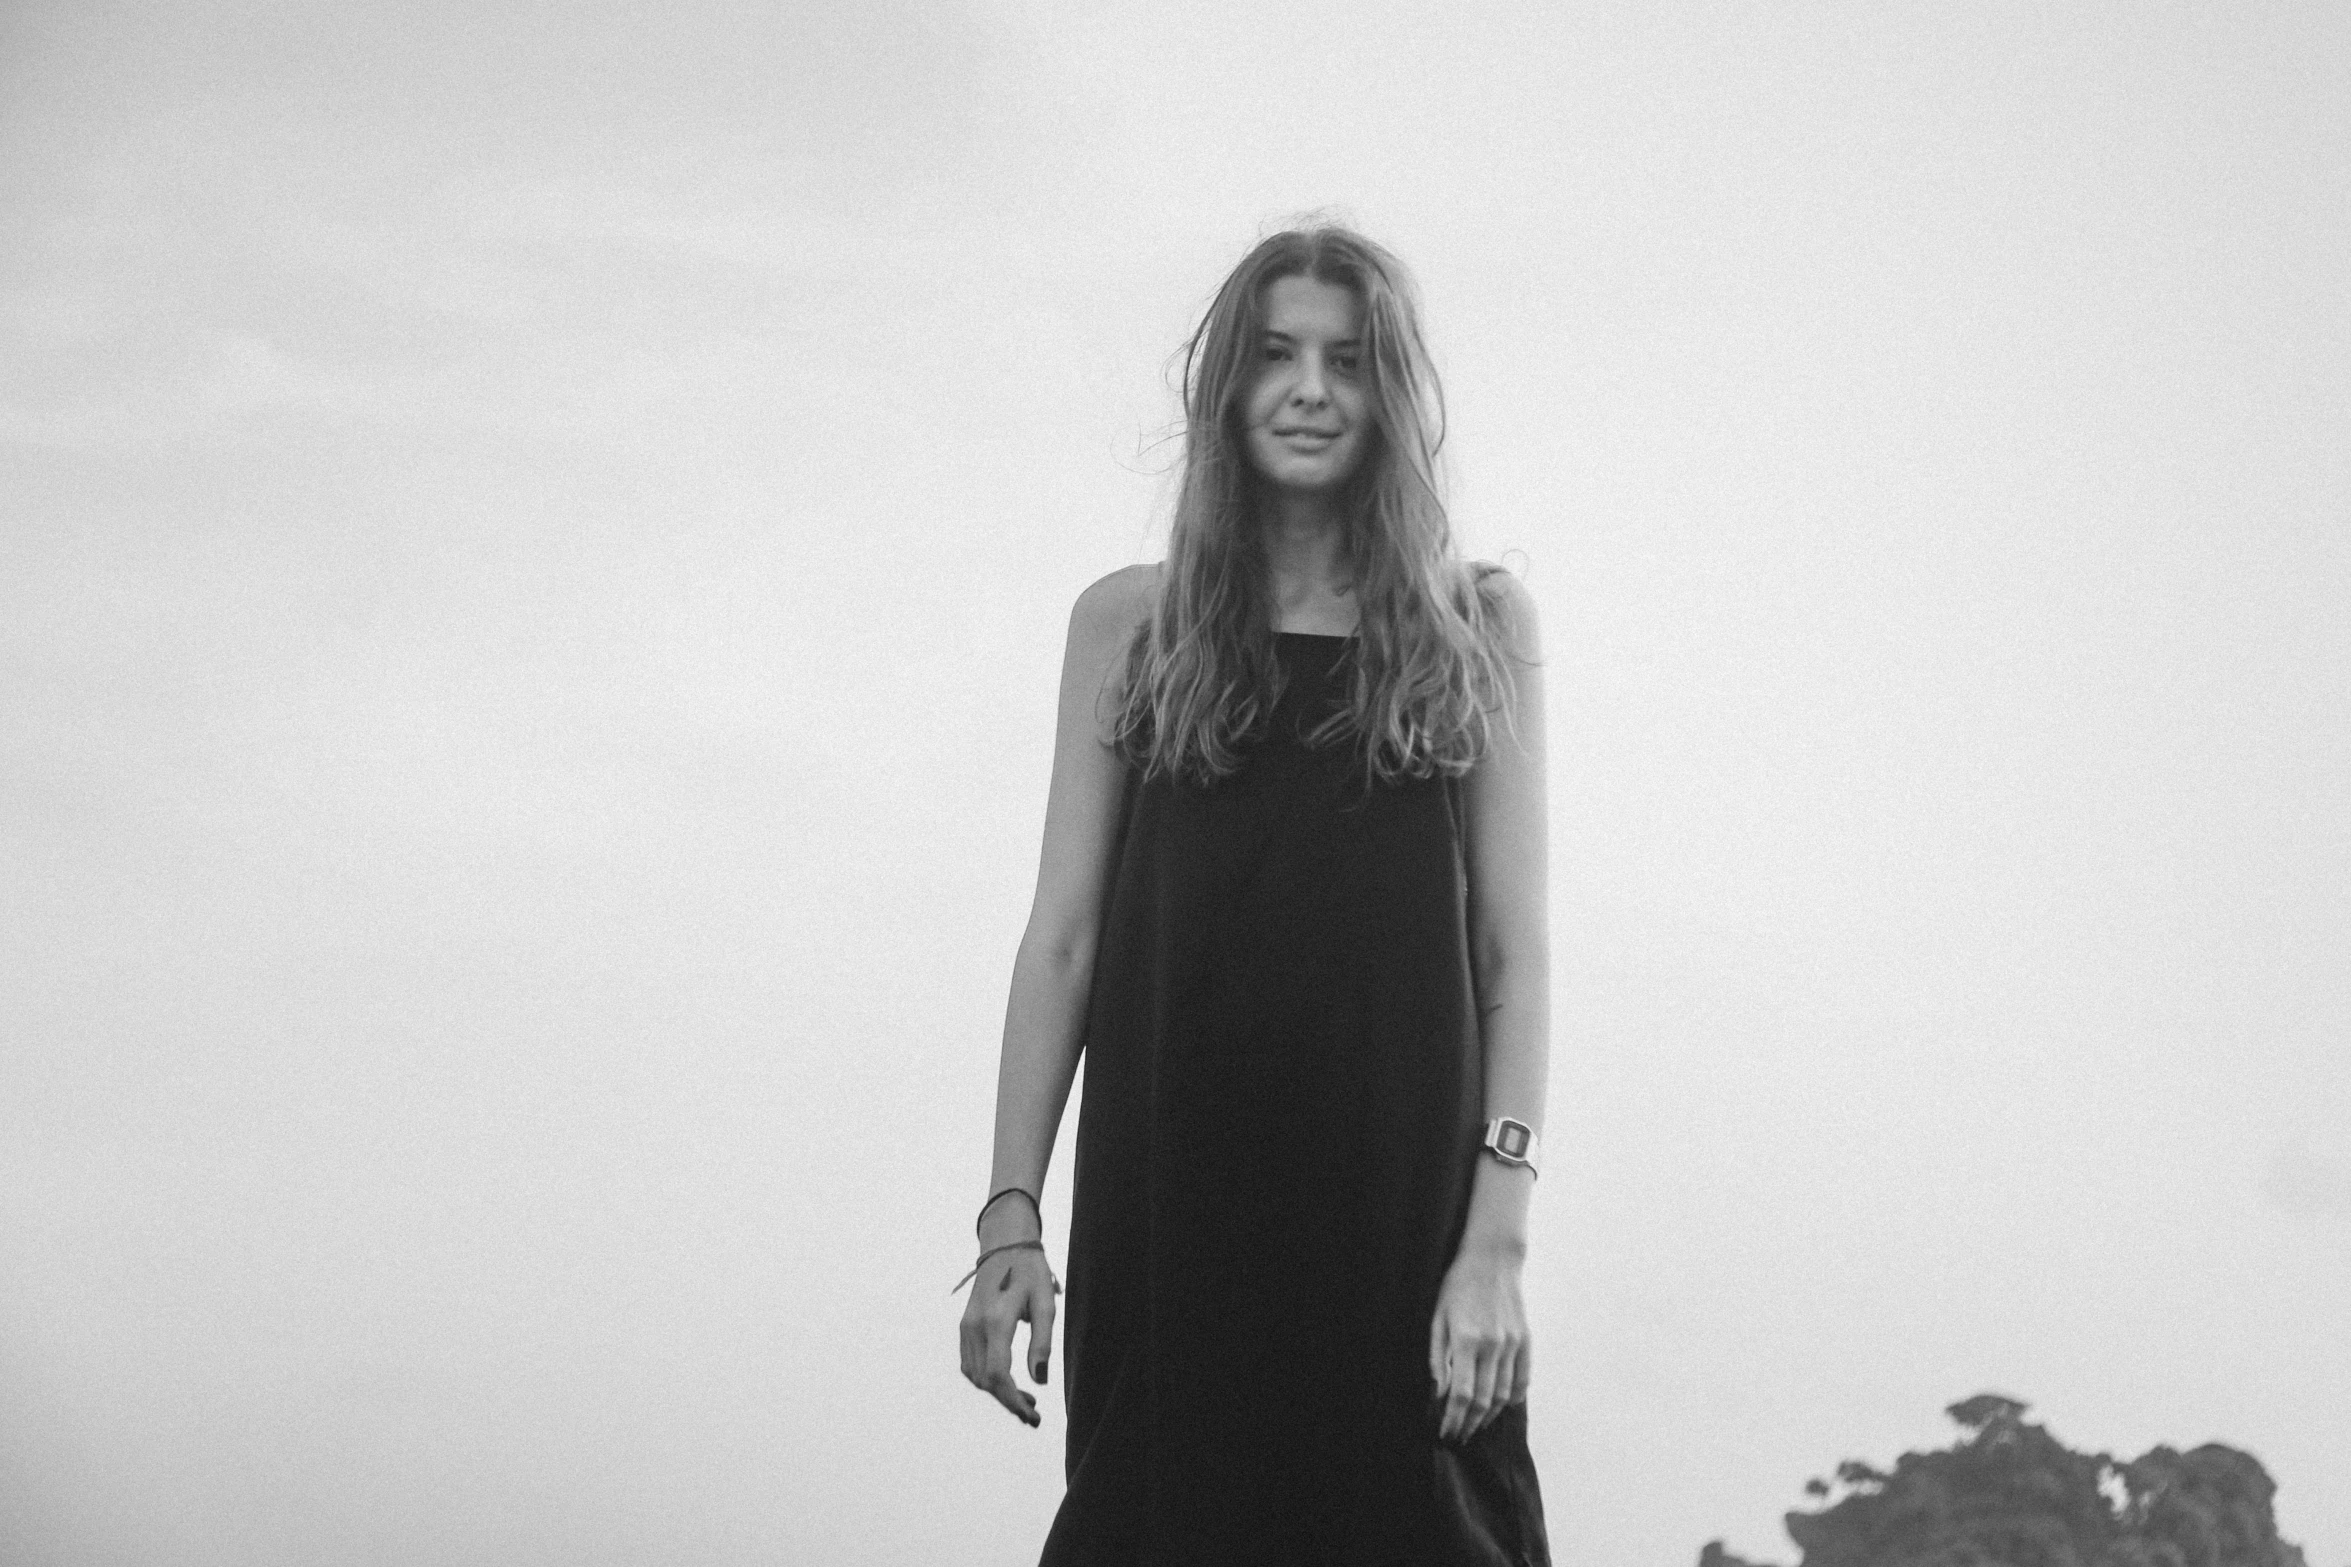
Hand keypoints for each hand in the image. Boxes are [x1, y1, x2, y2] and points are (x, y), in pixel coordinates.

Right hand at [958, 1246, 1058, 1427]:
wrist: (1005, 1247)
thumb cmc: (1030, 1272)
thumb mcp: (1045, 1303)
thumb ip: (1042, 1342)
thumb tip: (1039, 1380)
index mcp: (996, 1320)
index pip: (998, 1374)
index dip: (1013, 1400)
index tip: (1032, 1414)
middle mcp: (975, 1326)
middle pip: (985, 1380)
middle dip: (1008, 1401)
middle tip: (1034, 1414)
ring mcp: (966, 1327)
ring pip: (975, 1375)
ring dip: (997, 1392)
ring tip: (1025, 1400)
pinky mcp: (965, 1326)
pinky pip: (970, 1363)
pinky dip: (986, 1379)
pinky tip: (1007, 1381)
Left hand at [1428, 1239, 1529, 1443]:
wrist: (1492, 1260)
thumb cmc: (1459, 1286)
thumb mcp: (1438, 1317)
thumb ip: (1438, 1356)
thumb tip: (1439, 1391)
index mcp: (1467, 1340)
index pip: (1461, 1394)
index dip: (1453, 1418)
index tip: (1445, 1432)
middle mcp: (1493, 1346)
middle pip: (1484, 1400)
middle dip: (1468, 1424)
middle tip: (1458, 1436)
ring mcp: (1513, 1344)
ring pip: (1504, 1394)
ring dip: (1488, 1416)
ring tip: (1474, 1426)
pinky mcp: (1526, 1341)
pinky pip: (1522, 1379)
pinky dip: (1513, 1399)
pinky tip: (1500, 1407)